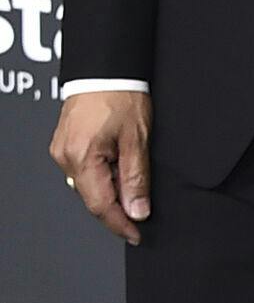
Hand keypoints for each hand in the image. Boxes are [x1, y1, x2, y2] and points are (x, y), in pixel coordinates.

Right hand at [49, 88, 152, 245]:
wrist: (106, 68)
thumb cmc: (121, 94)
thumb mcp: (138, 138)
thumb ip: (136, 177)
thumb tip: (137, 210)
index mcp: (82, 157)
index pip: (101, 206)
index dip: (120, 224)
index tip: (136, 235)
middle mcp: (65, 157)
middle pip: (92, 196)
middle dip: (118, 205)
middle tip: (141, 206)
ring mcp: (62, 150)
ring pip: (88, 184)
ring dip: (110, 188)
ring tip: (132, 175)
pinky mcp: (64, 143)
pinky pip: (83, 169)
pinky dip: (101, 174)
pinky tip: (117, 164)